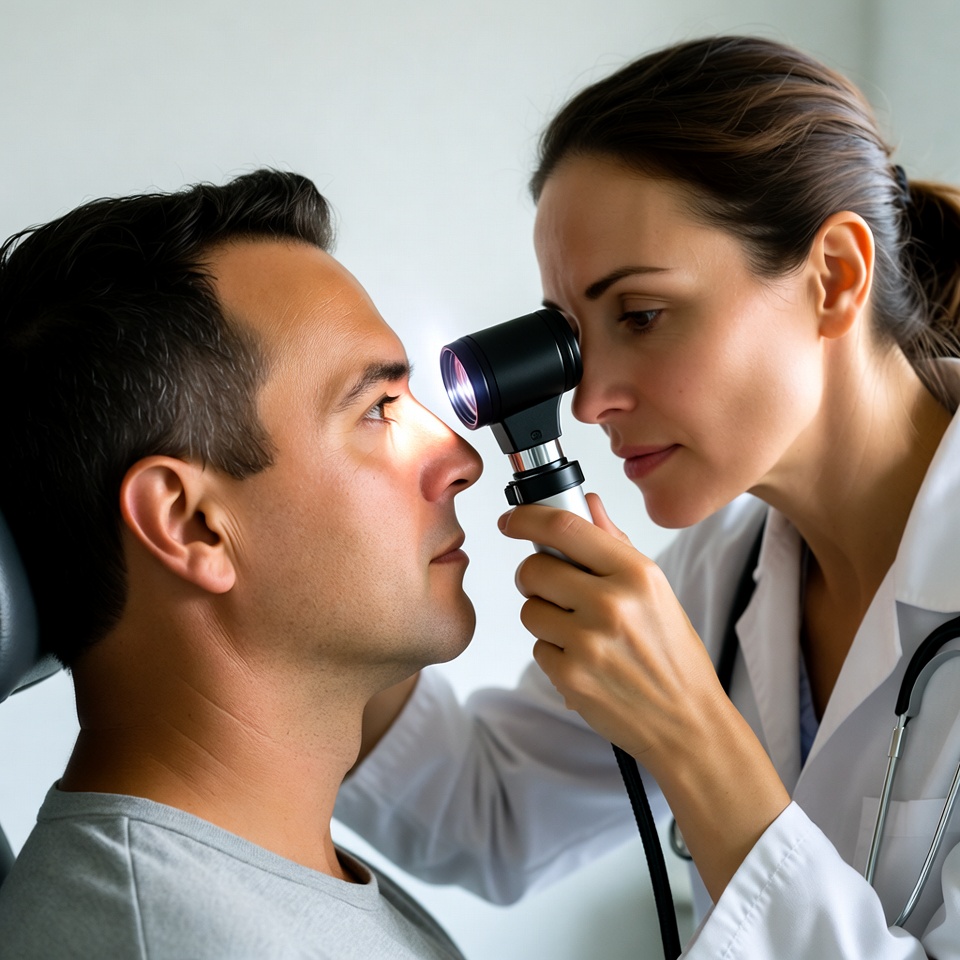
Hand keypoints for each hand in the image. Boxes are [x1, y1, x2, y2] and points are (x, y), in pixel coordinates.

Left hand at [498, 493, 722, 765]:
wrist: (686, 721)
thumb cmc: (672, 654)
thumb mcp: (655, 590)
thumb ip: (615, 543)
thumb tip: (587, 503)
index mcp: (636, 574)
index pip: (564, 528)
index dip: (527, 518)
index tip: (512, 520)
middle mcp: (612, 604)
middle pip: (534, 569)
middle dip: (534, 576)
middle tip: (553, 590)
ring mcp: (589, 642)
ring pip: (529, 610)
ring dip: (544, 617)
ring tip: (579, 632)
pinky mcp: (571, 676)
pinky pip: (537, 648)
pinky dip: (554, 653)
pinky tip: (584, 660)